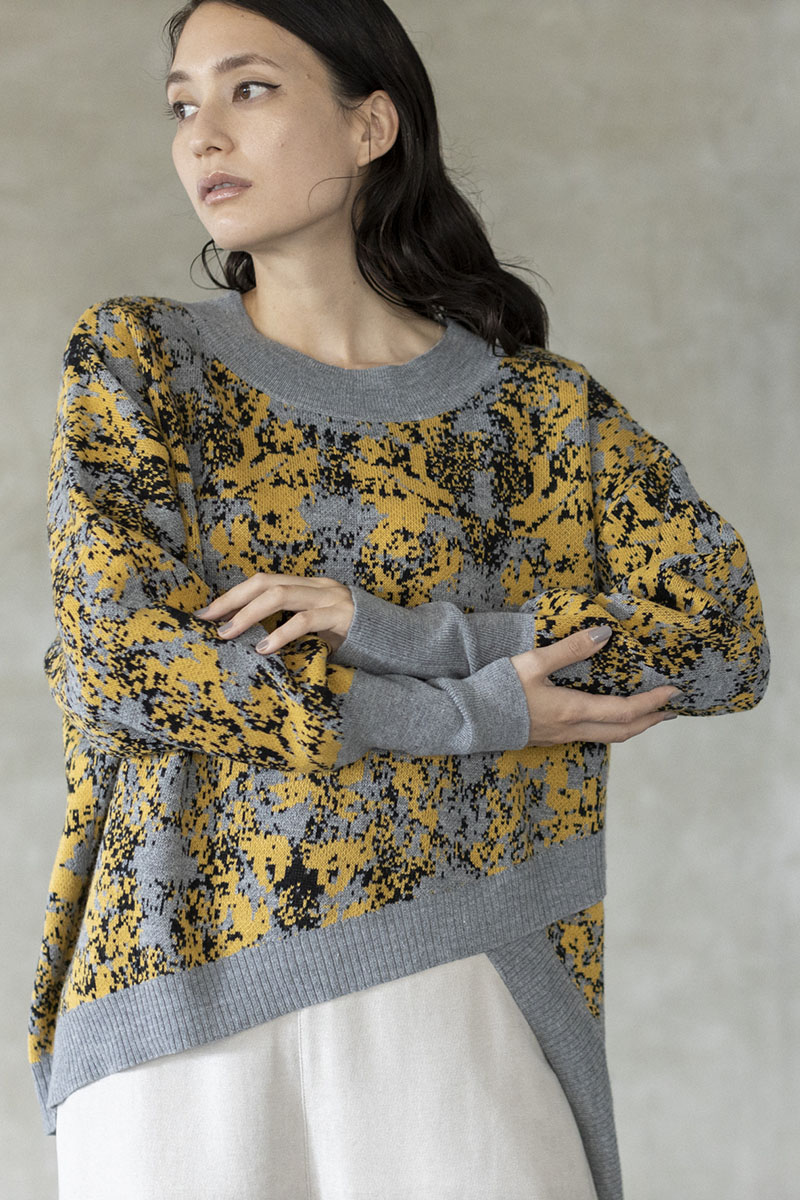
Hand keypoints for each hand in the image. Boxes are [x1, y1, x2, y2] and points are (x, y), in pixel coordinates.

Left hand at [196, 574, 353, 654]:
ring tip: (228, 634)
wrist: (396, 640)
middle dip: (232, 600)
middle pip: (266, 582)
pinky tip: (264, 648)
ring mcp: (330, 599)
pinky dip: (280, 633)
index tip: (207, 613)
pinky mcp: (341, 617)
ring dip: (248, 614)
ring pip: (281, 595)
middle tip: (208, 620)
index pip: (263, 582)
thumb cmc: (352, 640)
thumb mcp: (317, 631)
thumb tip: (250, 641)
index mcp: (309, 586)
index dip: (233, 595)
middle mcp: (317, 586)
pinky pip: (305, 621)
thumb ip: (291, 628)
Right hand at [510, 625, 680, 745]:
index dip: (653, 702)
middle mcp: (572, 729)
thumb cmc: (498, 689)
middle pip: (623, 731)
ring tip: (647, 714)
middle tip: (671, 709)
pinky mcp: (548, 739)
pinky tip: (608, 718)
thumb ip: (571, 648)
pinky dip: (611, 728)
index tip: (674, 692)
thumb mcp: (533, 662)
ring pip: (608, 737)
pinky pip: (591, 737)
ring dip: (632, 726)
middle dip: (651, 720)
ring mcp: (560, 737)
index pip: (625, 710)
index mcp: (573, 710)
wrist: (469, 719)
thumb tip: (606, 633)